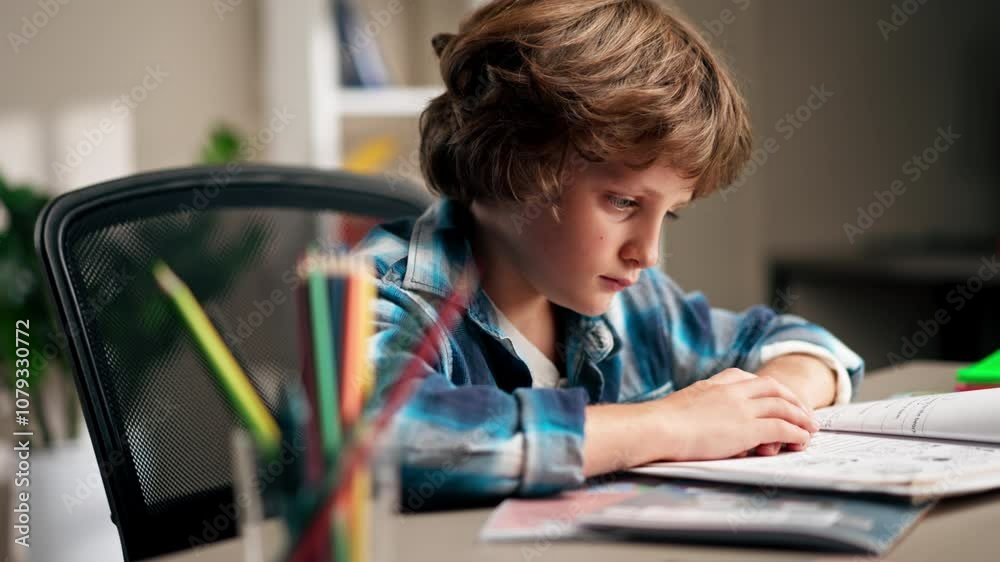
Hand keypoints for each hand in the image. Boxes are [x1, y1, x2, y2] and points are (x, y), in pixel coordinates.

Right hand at [639, 368, 818, 461]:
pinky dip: (796, 432)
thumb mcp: (685, 405)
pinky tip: (802, 439)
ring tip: (810, 427)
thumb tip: (707, 422)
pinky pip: (782, 428)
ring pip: (783, 406)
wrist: (657, 428)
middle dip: (792, 399)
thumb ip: (702, 408)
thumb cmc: (661, 424)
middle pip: (773, 388)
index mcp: (716, 383)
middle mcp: (733, 391)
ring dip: (800, 416)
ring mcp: (742, 408)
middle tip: (803, 411)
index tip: (776, 397)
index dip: (768, 389)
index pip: (750, 379)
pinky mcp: (748, 428)